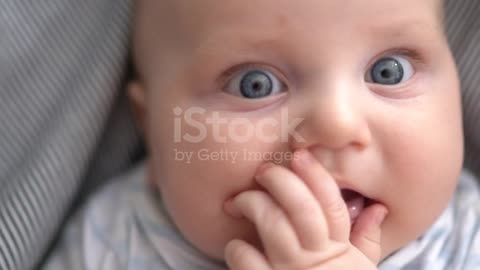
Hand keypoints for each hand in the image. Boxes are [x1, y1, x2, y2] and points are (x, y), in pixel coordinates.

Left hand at [224, 149, 387, 269]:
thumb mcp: (360, 269)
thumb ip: (367, 238)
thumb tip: (377, 207)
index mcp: (338, 248)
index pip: (330, 203)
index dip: (315, 175)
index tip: (299, 154)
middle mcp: (314, 258)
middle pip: (298, 207)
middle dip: (279, 181)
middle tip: (264, 172)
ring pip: (271, 224)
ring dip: (252, 204)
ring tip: (240, 201)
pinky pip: (246, 259)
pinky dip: (237, 248)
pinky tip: (237, 245)